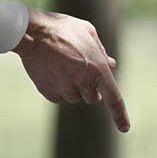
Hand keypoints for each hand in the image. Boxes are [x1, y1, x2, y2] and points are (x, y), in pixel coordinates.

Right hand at [12, 8, 129, 132]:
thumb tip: (111, 65)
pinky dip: (58, 87)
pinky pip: (59, 97)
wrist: (32, 33)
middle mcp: (84, 83)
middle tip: (78, 69)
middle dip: (89, 88)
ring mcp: (66, 90)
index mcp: (98, 69)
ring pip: (75, 97)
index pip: (113, 99)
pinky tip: (51, 70)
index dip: (120, 115)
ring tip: (61, 64)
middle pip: (93, 98)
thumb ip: (101, 51)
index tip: (125, 129)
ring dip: (72, 86)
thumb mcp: (87, 32)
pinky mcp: (51, 94)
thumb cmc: (62, 29)